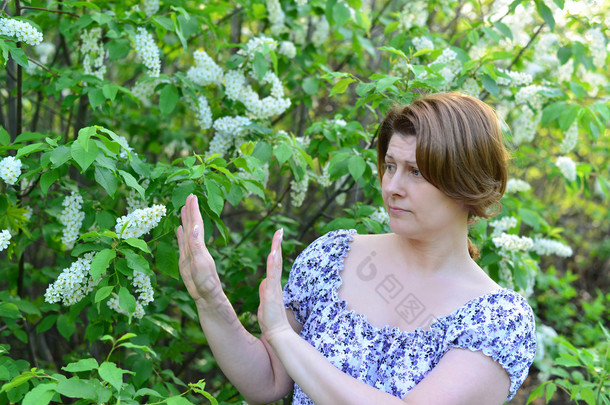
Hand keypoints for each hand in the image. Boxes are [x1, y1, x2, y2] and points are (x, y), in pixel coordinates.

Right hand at [176, 194, 222, 303]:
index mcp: (200, 245)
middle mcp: (196, 246)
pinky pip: (182, 243)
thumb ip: (197, 246)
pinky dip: (181, 234)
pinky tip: (180, 228)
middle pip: (192, 224)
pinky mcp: (186, 260)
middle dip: (190, 210)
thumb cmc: (206, 282)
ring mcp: (191, 252)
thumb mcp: (201, 263)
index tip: (192, 197)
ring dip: (186, 220)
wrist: (206, 296)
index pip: (196, 224)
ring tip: (183, 208)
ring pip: (187, 232)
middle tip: (189, 196)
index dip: (194, 210)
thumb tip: (196, 227)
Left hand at [258, 228, 291, 344]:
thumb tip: (263, 281)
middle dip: (278, 244)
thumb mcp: (264, 303)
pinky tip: (273, 253)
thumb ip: (265, 291)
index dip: (275, 251)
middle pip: (277, 260)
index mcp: (273, 286)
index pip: (274, 265)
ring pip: (276, 265)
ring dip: (277, 249)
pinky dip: (273, 264)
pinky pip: (273, 276)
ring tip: (278, 235)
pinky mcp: (273, 294)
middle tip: (280, 230)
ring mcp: (275, 288)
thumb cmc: (271, 322)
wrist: (278, 335)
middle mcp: (276, 284)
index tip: (276, 238)